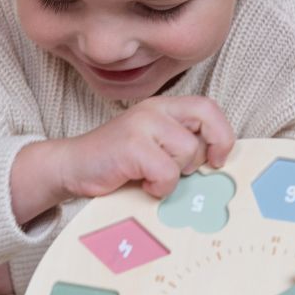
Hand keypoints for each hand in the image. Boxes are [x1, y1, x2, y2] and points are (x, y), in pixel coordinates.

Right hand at [57, 95, 234, 200]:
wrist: (72, 166)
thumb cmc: (117, 163)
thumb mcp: (154, 146)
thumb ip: (181, 145)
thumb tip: (217, 165)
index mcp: (163, 107)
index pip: (209, 108)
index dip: (221, 135)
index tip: (215, 160)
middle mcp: (154, 109)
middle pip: (206, 123)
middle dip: (200, 156)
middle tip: (182, 171)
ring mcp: (142, 124)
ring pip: (188, 150)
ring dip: (175, 174)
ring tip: (152, 177)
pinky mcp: (132, 145)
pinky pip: (167, 172)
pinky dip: (160, 186)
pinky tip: (142, 184)